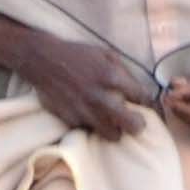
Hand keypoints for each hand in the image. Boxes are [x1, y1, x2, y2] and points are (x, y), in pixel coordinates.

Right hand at [21, 35, 156, 138]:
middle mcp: (100, 98)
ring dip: (116, 129)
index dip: (147, 103)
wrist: (42, 60)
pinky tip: (91, 115)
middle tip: (135, 120)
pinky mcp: (71, 120)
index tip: (144, 104)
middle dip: (138, 125)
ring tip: (112, 121)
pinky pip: (90, 131)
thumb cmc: (77, 55)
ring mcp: (85, 112)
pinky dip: (94, 126)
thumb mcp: (106, 54)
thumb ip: (124, 72)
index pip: (142, 98)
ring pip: (113, 136)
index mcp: (112, 77)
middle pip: (133, 126)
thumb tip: (140, 91)